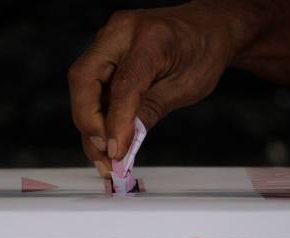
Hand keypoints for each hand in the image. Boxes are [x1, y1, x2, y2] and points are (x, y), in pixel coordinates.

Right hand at [68, 1, 255, 176]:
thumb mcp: (185, 87)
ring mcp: (108, 40)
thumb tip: (123, 142)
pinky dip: (95, 115)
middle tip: (105, 154)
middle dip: (89, 122)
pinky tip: (105, 139)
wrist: (206, 28)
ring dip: (89, 125)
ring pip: (82, 86)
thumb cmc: (202, 52)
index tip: (116, 152)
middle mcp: (120, 32)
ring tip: (104, 158)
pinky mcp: (104, 52)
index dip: (115, 122)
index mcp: (150, 37)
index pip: (122, 84)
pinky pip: (91, 86)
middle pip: (84, 79)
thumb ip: (150, 112)